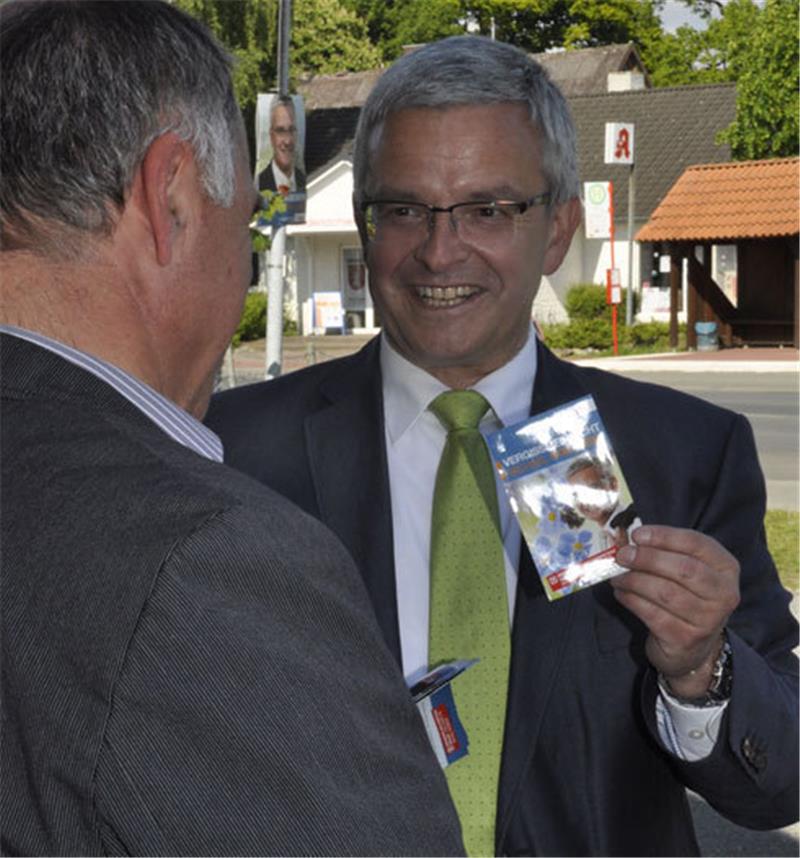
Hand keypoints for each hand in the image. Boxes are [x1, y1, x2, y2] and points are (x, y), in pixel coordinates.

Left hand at [613, 525, 739, 696]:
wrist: (692, 647)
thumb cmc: (686, 596)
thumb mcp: (686, 570)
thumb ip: (665, 552)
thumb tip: (629, 541)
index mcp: (726, 567)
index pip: (697, 544)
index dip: (664, 536)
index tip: (637, 535)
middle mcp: (724, 594)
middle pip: (684, 569)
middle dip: (647, 559)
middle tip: (622, 555)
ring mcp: (708, 620)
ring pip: (666, 593)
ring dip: (635, 580)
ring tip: (617, 576)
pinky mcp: (687, 639)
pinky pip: (653, 614)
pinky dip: (632, 600)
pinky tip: (621, 593)